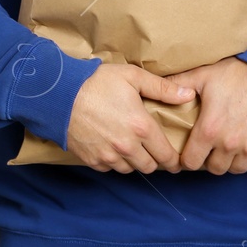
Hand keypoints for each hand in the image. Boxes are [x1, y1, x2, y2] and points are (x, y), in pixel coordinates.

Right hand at [66, 63, 195, 174]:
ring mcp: (108, 155)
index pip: (166, 155)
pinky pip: (109, 168)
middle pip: (150, 167)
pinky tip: (112, 147)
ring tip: (132, 148)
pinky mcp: (92, 159)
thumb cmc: (95, 82)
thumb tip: (188, 95)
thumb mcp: (131, 77)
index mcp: (141, 127)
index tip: (176, 160)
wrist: (58, 93)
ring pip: (130, 169)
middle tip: (153, 151)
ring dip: (134, 161)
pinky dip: (113, 161)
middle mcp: (127, 146)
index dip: (174, 160)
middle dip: (154, 160)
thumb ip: (162, 88)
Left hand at [166, 57, 246, 174]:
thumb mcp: (203, 75)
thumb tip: (156, 89)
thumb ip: (178, 84)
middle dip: (209, 160)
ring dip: (230, 162)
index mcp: (209, 130)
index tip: (189, 152)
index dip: (187, 159)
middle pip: (213, 168)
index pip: (190, 162)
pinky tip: (246, 149)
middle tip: (209, 148)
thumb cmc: (239, 74)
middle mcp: (229, 144)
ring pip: (235, 170)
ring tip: (228, 148)